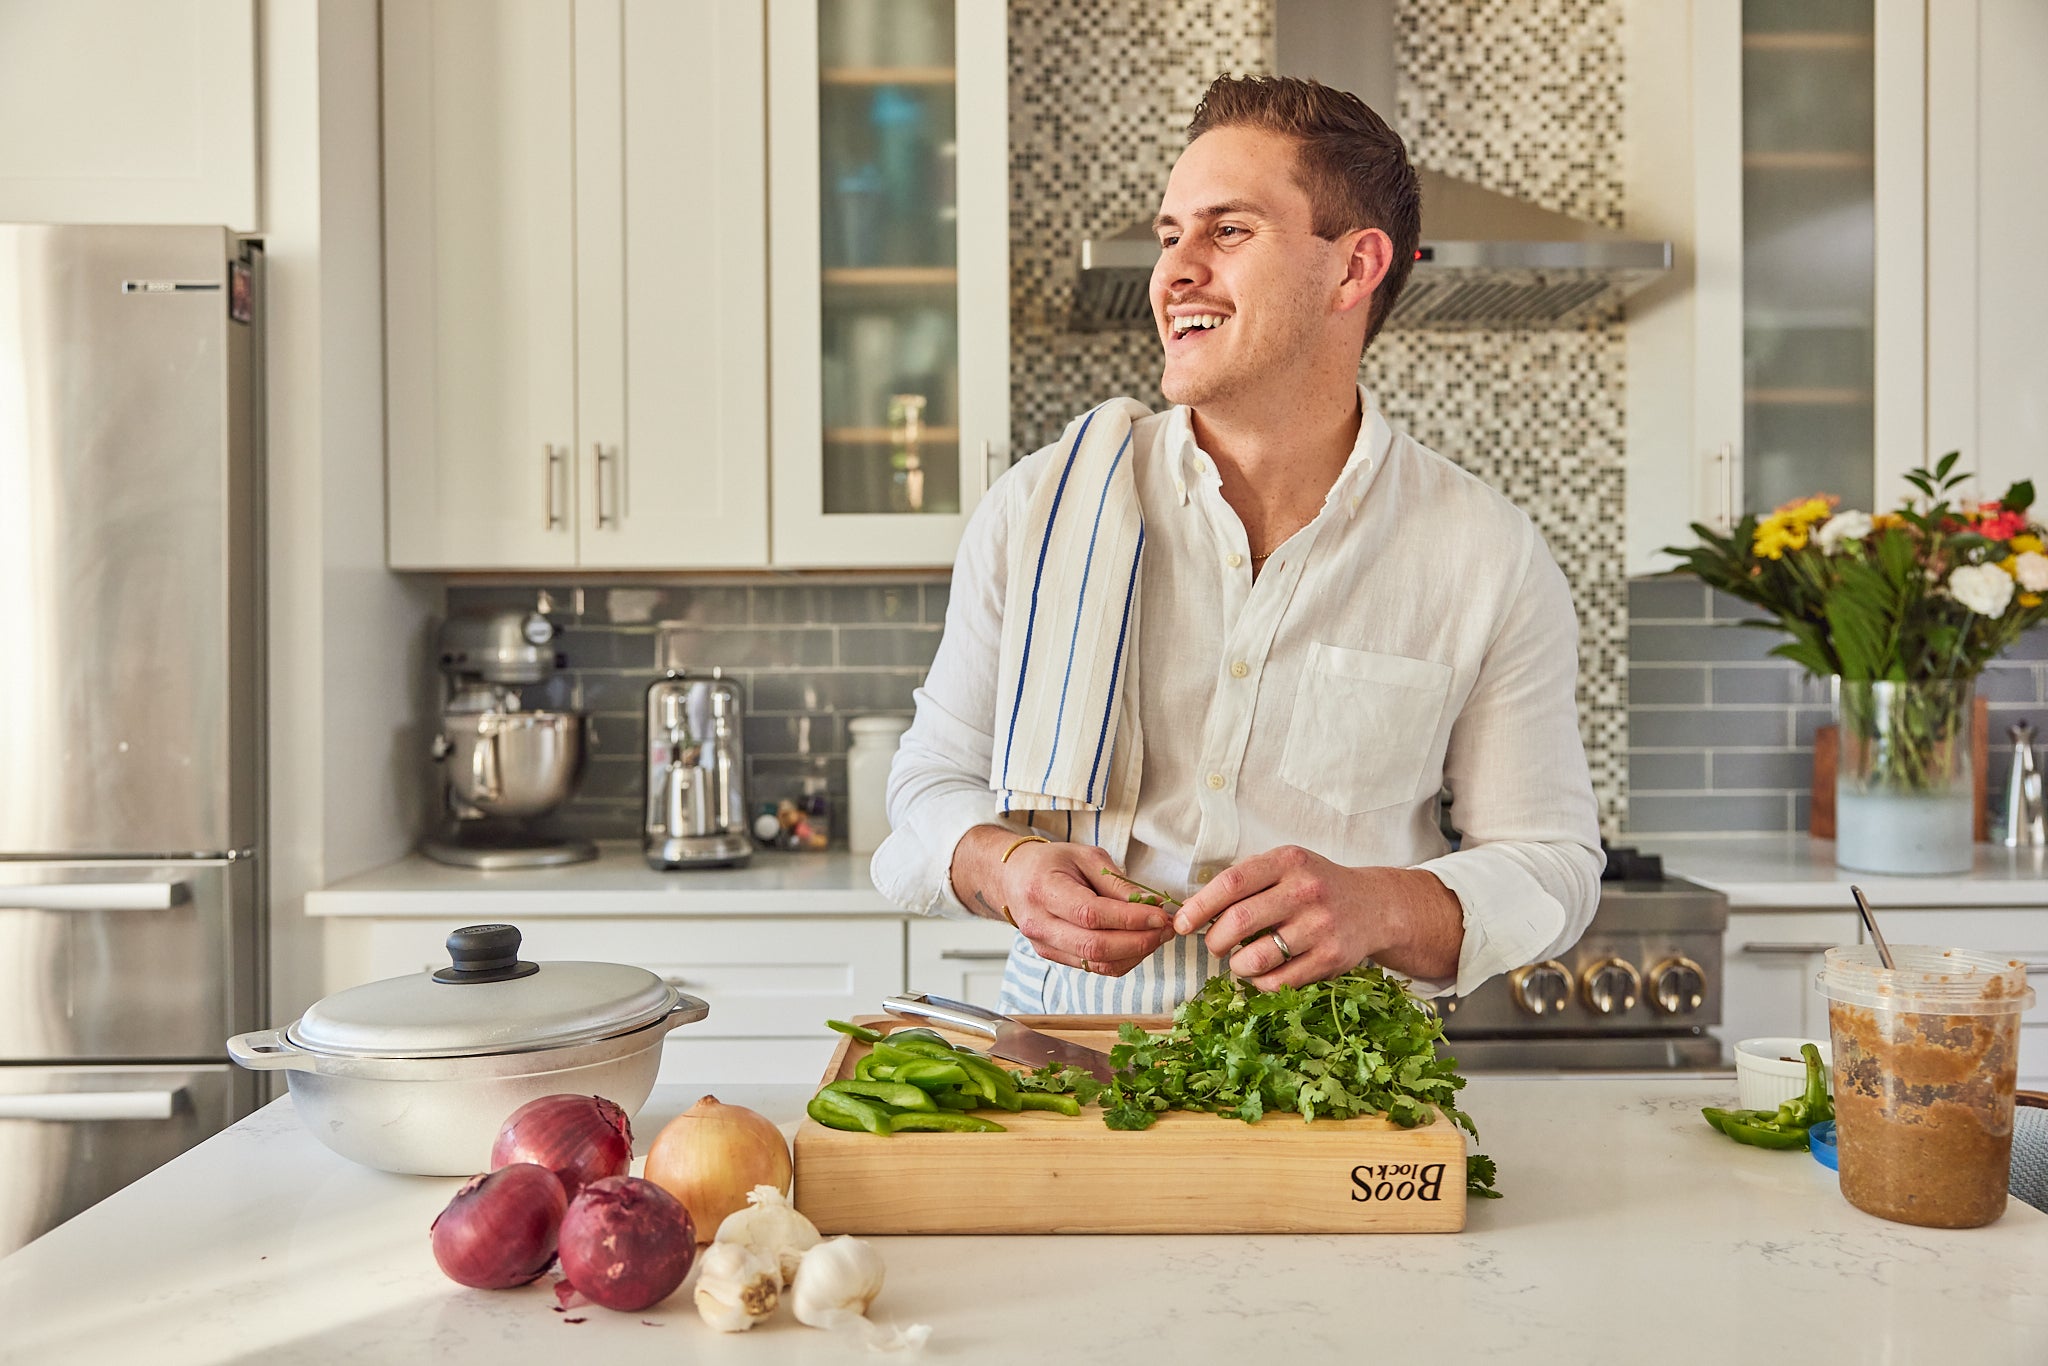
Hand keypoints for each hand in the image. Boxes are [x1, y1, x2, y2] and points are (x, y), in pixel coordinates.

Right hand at [951, 827, 1174, 975]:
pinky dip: (1122, 960)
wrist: (1012, 878)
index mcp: (1044, 890)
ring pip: (1096, 964)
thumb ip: (1117, 883)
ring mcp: (1044, 946)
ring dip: (1135, 954)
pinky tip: (1138, 944)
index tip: (1160, 915)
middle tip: (1166, 929)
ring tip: (1157, 936)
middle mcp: (1039, 924)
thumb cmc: (1050, 863)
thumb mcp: (1085, 857)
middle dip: (1138, 941)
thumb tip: (1153, 905)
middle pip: (1094, 947)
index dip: (1130, 919)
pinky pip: (1093, 968)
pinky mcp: (1053, 957)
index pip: (1091, 914)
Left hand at [1170, 846, 1463, 987]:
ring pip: (1256, 958)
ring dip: (1236, 965)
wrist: (1375, 907)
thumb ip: (1245, 882)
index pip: (1231, 883)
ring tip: (1240, 960)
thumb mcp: (1285, 867)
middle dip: (1214, 940)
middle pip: (1238, 922)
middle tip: (1213, 945)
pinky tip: (1264, 972)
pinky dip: (1260, 983)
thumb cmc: (1315, 886)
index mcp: (1288, 861)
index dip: (1199, 907)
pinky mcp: (1331, 959)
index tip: (1182, 925)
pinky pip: (1278, 982)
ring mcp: (1321, 927)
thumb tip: (1192, 912)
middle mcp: (1306, 891)